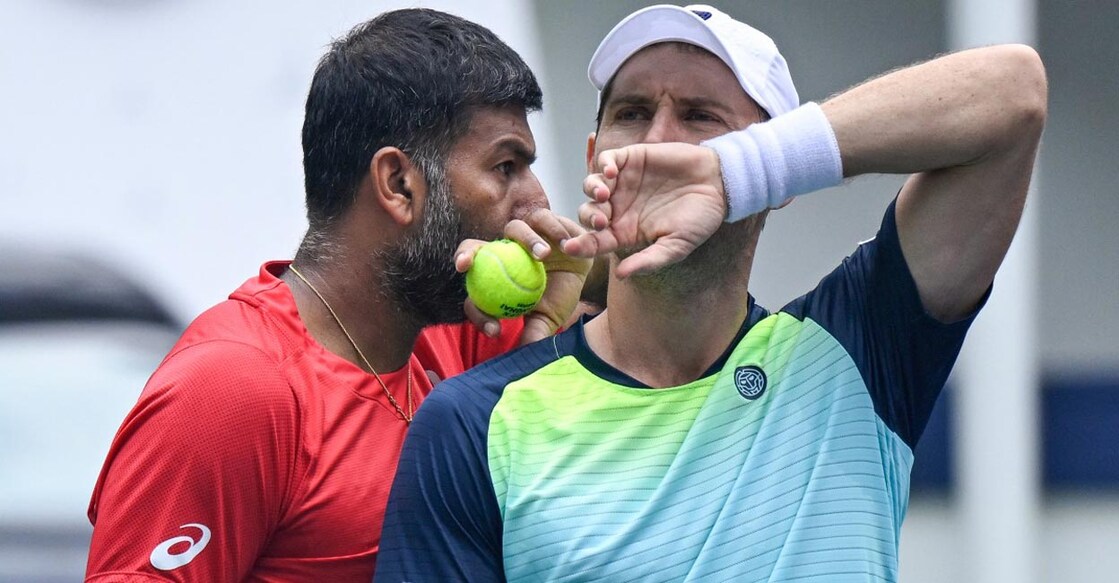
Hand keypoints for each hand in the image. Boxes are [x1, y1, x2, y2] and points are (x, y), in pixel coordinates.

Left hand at [454, 209, 591, 344]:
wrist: (586, 274)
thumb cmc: (560, 295)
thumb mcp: (546, 318)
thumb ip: (532, 334)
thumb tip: (522, 358)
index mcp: (494, 273)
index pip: (474, 286)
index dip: (473, 301)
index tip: (485, 311)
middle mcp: (502, 250)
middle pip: (474, 247)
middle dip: (465, 252)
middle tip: (467, 265)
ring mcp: (521, 233)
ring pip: (514, 229)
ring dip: (527, 240)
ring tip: (545, 256)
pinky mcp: (543, 220)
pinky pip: (543, 221)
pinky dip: (553, 231)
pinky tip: (563, 245)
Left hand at [562, 142, 726, 277]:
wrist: (720, 185)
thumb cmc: (699, 219)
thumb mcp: (676, 246)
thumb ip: (649, 260)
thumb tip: (621, 275)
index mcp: (625, 232)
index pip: (595, 242)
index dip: (581, 245)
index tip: (570, 248)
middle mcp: (618, 208)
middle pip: (588, 214)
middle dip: (588, 219)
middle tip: (600, 221)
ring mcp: (622, 183)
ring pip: (591, 186)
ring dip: (592, 191)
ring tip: (604, 194)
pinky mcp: (631, 159)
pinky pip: (607, 160)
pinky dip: (604, 164)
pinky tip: (611, 172)